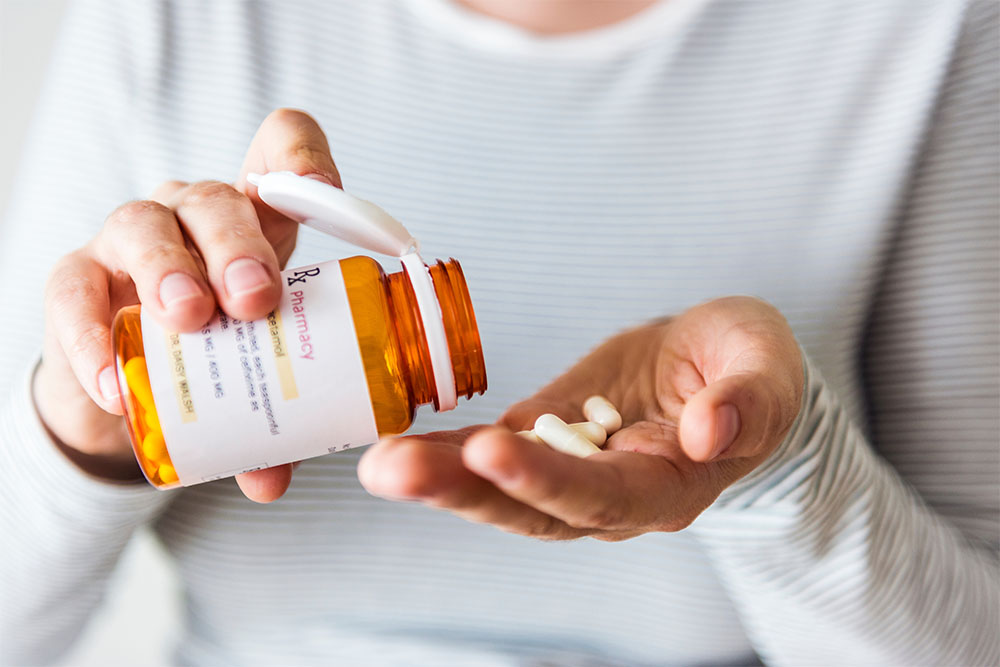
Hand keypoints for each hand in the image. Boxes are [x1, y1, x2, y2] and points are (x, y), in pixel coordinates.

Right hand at [34, 109, 339, 500]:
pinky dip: (95, 337)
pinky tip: (116, 383)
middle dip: (238, 246)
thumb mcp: (256, 375)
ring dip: (171, 271)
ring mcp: (130, 241)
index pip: (279, 155)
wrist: (128, 379)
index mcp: (255, 222)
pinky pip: (75, 292)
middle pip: (215, 199)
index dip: (304, 161)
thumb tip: (272, 480)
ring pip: (145, 226)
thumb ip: (272, 423)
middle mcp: (193, 216)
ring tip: (191, 320)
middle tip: (257, 300)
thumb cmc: (214, 354)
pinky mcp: (76, 280)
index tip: (329, 197)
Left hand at [358, 297, 803, 539]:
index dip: (547, 480)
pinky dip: (445, 452)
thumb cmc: (747, 365)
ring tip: (379, 464)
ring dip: (438, 477)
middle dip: (461, 490)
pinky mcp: (543, 440)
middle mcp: (612, 496)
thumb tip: (707, 432)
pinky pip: (490, 453)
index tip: (491, 450)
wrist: (714, 365)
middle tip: (392, 469)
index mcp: (670, 485)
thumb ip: (749, 400)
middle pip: (531, 508)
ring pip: (500, 490)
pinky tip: (399, 445)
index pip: (603, 496)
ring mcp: (570, 471)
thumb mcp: (767, 366)